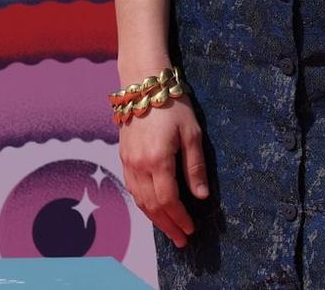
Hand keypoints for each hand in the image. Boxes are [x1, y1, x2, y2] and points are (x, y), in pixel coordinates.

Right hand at [119, 100, 208, 248]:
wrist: (143, 85)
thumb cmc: (173, 106)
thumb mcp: (192, 133)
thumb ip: (195, 166)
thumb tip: (201, 195)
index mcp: (158, 161)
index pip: (168, 200)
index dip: (180, 218)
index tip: (191, 229)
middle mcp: (139, 166)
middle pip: (152, 206)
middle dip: (168, 225)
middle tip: (181, 240)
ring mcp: (128, 163)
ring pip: (140, 200)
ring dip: (155, 218)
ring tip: (169, 230)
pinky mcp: (124, 158)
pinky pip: (132, 189)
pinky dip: (143, 204)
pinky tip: (153, 209)